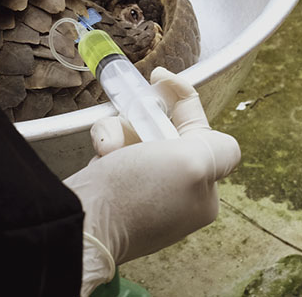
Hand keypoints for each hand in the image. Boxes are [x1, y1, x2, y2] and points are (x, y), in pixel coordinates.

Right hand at [63, 68, 239, 295]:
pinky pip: (113, 155)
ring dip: (116, 134)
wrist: (82, 224)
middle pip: (162, 130)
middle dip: (138, 121)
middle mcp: (177, 193)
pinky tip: (98, 160)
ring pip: (133, 139)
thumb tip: (219, 145)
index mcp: (203, 190)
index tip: (157, 76)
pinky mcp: (115, 194)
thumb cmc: (135, 194)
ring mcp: (146, 194)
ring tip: (106, 151)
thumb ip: (219, 148)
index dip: (181, 97)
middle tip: (124, 125)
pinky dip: (104, 149)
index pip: (200, 129)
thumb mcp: (192, 165)